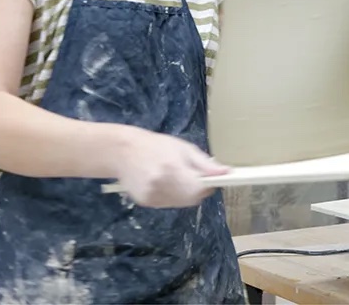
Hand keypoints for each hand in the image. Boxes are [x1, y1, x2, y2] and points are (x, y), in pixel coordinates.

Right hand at [112, 126, 228, 207]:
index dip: (208, 186)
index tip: (210, 179)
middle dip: (197, 190)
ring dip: (185, 194)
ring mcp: (151, 196)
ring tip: (175, 176)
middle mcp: (161, 185)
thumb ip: (205, 164)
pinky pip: (168, 203)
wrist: (123, 151)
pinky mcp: (145, 202)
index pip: (199, 189)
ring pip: (181, 203)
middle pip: (191, 199)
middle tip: (191, 176)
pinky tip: (164, 182)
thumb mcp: (184, 148)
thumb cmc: (157, 145)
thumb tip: (226, 173)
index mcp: (172, 168)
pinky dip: (172, 196)